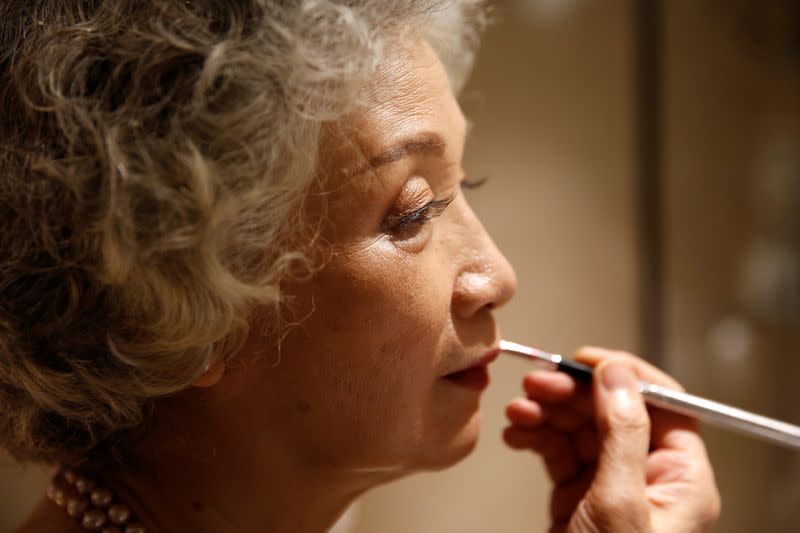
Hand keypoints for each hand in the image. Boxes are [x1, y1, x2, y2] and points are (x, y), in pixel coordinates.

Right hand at [503, 347, 719, 532]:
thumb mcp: (619, 505)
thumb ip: (622, 433)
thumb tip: (618, 374)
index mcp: (680, 480)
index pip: (663, 404)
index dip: (625, 374)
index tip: (586, 359)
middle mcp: (648, 479)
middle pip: (613, 411)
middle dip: (572, 393)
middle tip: (538, 383)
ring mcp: (611, 488)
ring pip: (580, 428)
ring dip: (546, 412)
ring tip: (518, 410)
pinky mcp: (578, 498)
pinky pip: (557, 451)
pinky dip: (535, 436)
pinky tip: (516, 433)